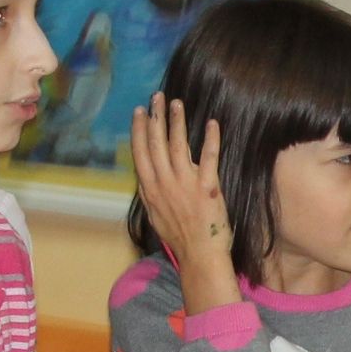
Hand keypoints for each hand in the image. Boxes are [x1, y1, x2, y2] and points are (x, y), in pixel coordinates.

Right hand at [131, 93, 240, 314]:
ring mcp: (185, 184)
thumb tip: (145, 177)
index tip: (139, 112)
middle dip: (155, 117)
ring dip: (176, 121)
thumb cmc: (179, 238)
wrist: (199, 254)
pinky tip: (211, 122)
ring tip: (176, 103)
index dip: (139, 130)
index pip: (141, 153)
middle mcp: (164, 183)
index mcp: (150, 190)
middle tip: (157, 97)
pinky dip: (210, 138)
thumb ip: (150, 194)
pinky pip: (209, 157)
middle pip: (156, 143)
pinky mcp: (207, 186)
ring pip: (178, 145)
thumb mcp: (156, 216)